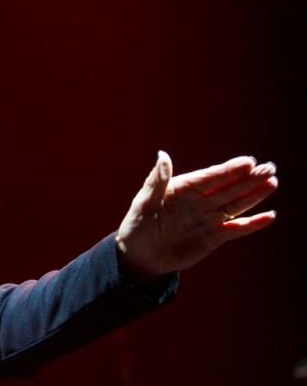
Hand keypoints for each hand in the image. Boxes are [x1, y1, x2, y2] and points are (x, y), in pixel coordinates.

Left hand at [115, 150, 277, 280]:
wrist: (139, 255)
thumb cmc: (138, 225)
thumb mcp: (144, 202)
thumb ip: (157, 181)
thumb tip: (163, 155)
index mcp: (183, 188)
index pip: (210, 177)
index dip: (228, 170)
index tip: (247, 161)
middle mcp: (200, 201)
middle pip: (228, 188)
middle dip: (249, 178)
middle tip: (269, 167)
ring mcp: (208, 218)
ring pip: (236, 205)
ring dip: (254, 195)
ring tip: (272, 182)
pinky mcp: (214, 238)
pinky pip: (236, 229)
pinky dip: (252, 224)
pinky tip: (269, 216)